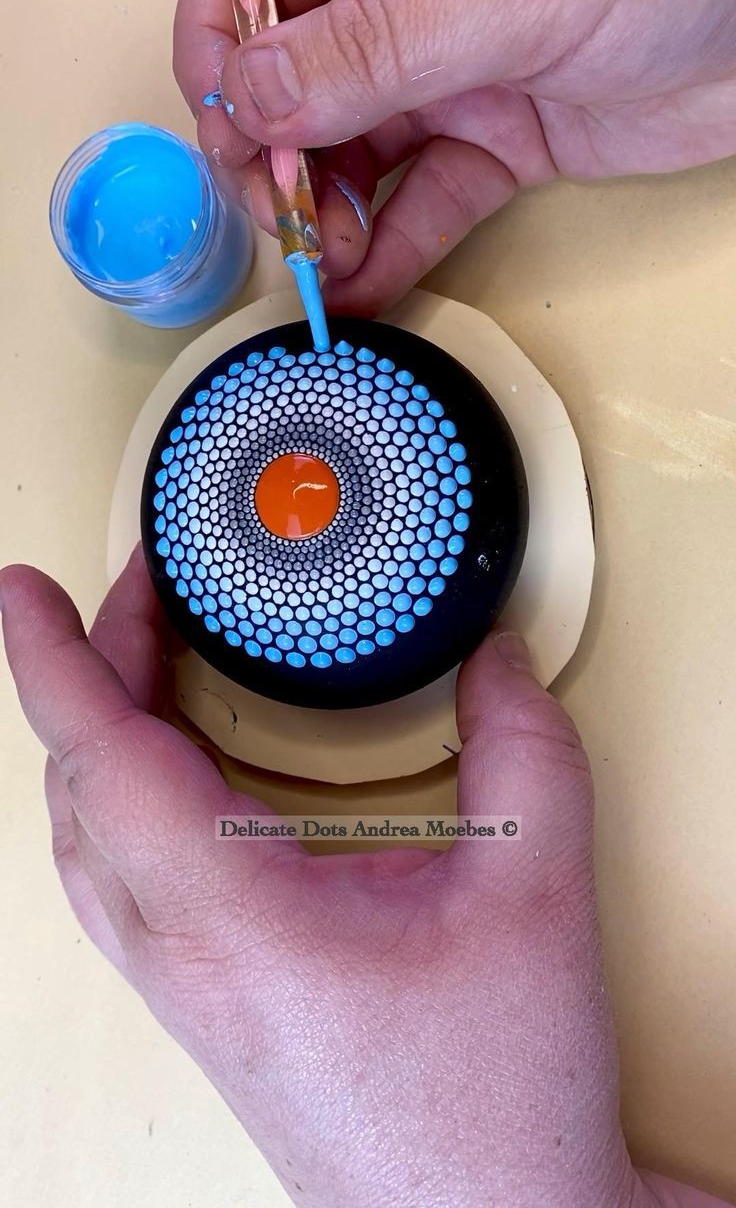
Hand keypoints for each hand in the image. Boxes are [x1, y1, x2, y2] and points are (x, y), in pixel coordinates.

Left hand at [3, 548, 721, 1206]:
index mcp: (235, 924)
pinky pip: (122, 882)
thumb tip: (494, 660)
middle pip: (86, 788)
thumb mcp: (535, 898)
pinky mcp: (210, 1004)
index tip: (22, 589)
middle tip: (146, 593)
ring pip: (88, 843)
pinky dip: (126, 797)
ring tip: (149, 664)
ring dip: (102, 737)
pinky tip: (176, 776)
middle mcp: (184, 959)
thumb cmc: (494, 1106)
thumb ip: (523, 753)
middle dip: (96, 670)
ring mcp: (185, 990)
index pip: (105, 762)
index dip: (52, 658)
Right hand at [173, 0, 735, 315]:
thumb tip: (256, 98)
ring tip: (323, 262)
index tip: (226, 120)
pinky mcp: (499, 135)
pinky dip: (391, 246)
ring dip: (325, 212)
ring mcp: (453, 63)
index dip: (223, 40)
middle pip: (292, 69)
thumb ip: (377, 44)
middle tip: (277, 211)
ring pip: (352, 146)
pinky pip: (425, 196)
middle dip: (270, 148)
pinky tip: (361, 289)